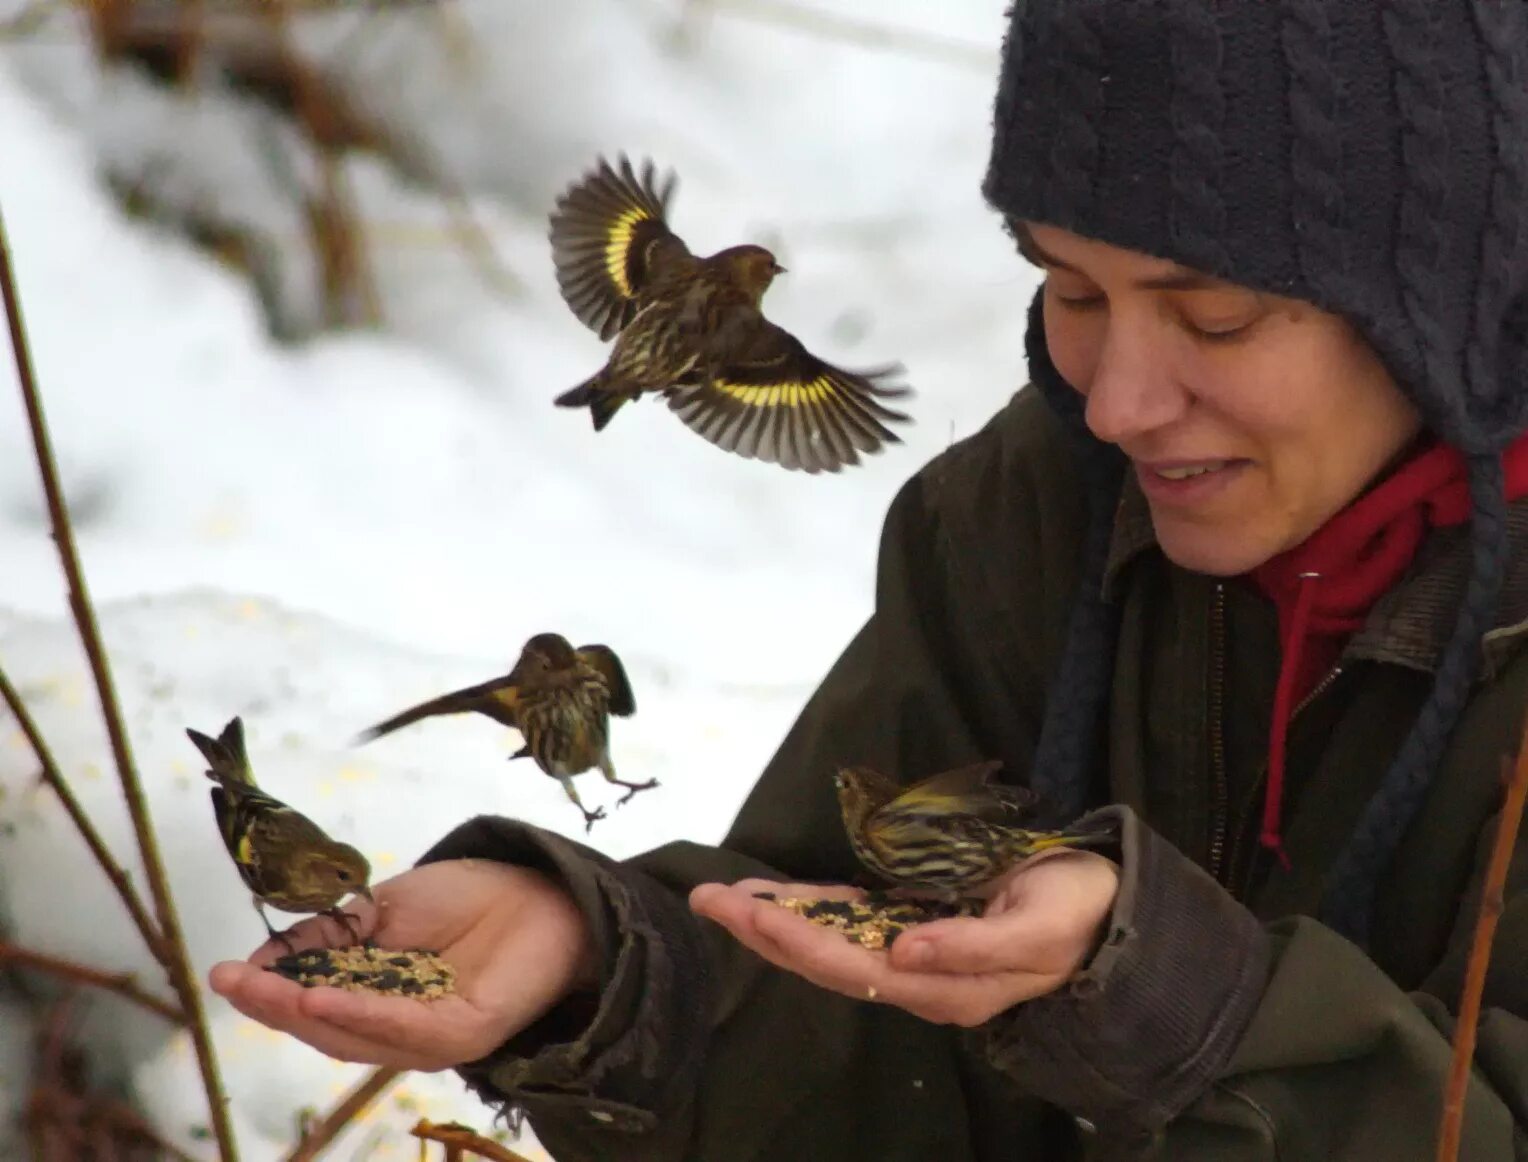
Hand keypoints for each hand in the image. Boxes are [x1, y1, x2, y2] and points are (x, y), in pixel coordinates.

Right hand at [208, 860, 595, 1069]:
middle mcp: (401, 1029)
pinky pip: (406, 1028)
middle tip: (230, 984)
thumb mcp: (384, 909)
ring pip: (358, 1034)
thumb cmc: (470, 900)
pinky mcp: (465, 1032)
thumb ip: (331, 934)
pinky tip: (323, 997)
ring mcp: (433, 1036)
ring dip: (308, 1012)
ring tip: (265, 991)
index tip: (222, 973)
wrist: (546, 890)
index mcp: (379, 1001)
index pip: (316, 1005)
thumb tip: (264, 955)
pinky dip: (362, 1013)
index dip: (270, 993)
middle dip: (275, 1006)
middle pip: (328, 1027)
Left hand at [690, 850, 1118, 1026]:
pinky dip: (813, 907)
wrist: (1108, 913)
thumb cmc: (1077, 916)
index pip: (853, 966)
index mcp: (944, 985)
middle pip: (826, 959)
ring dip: (778, 918)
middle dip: (765, 929)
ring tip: (724, 895)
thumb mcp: (1038, 929)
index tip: (751, 912)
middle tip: (708, 898)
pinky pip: (854, 920)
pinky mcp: (919, 926)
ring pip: (831, 941)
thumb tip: (904, 953)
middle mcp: (918, 976)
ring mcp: (915, 953)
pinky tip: (778, 896)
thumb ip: (973, 947)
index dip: (797, 940)